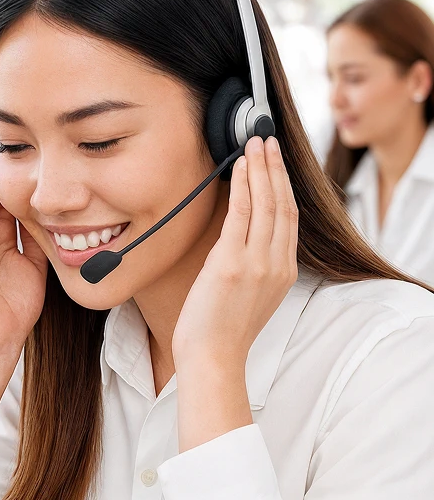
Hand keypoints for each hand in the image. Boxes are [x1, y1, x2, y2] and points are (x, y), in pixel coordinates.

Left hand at [173, 136, 298, 450]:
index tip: (274, 163)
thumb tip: (238, 242)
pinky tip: (239, 168)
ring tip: (255, 144)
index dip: (282, 186)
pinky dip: (243, 188)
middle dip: (275, 169)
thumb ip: (250, 267)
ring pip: (265, 204)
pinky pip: (241, 215)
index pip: (287, 219)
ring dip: (261, 170)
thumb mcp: (246, 296)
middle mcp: (276, 264)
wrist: (212, 358)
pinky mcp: (233, 264)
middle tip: (267, 141)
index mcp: (282, 272)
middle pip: (282, 204)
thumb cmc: (218, 332)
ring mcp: (256, 263)